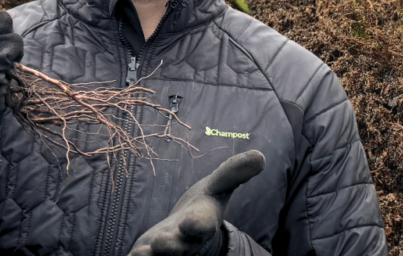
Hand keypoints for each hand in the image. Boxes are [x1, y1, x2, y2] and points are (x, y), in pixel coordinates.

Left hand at [129, 151, 265, 255]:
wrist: (185, 234)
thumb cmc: (202, 207)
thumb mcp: (218, 186)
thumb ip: (234, 172)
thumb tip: (261, 156)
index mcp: (203, 222)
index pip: (203, 225)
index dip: (198, 225)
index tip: (189, 223)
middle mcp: (185, 242)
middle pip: (180, 249)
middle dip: (172, 248)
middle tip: (160, 243)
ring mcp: (166, 253)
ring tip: (141, 253)